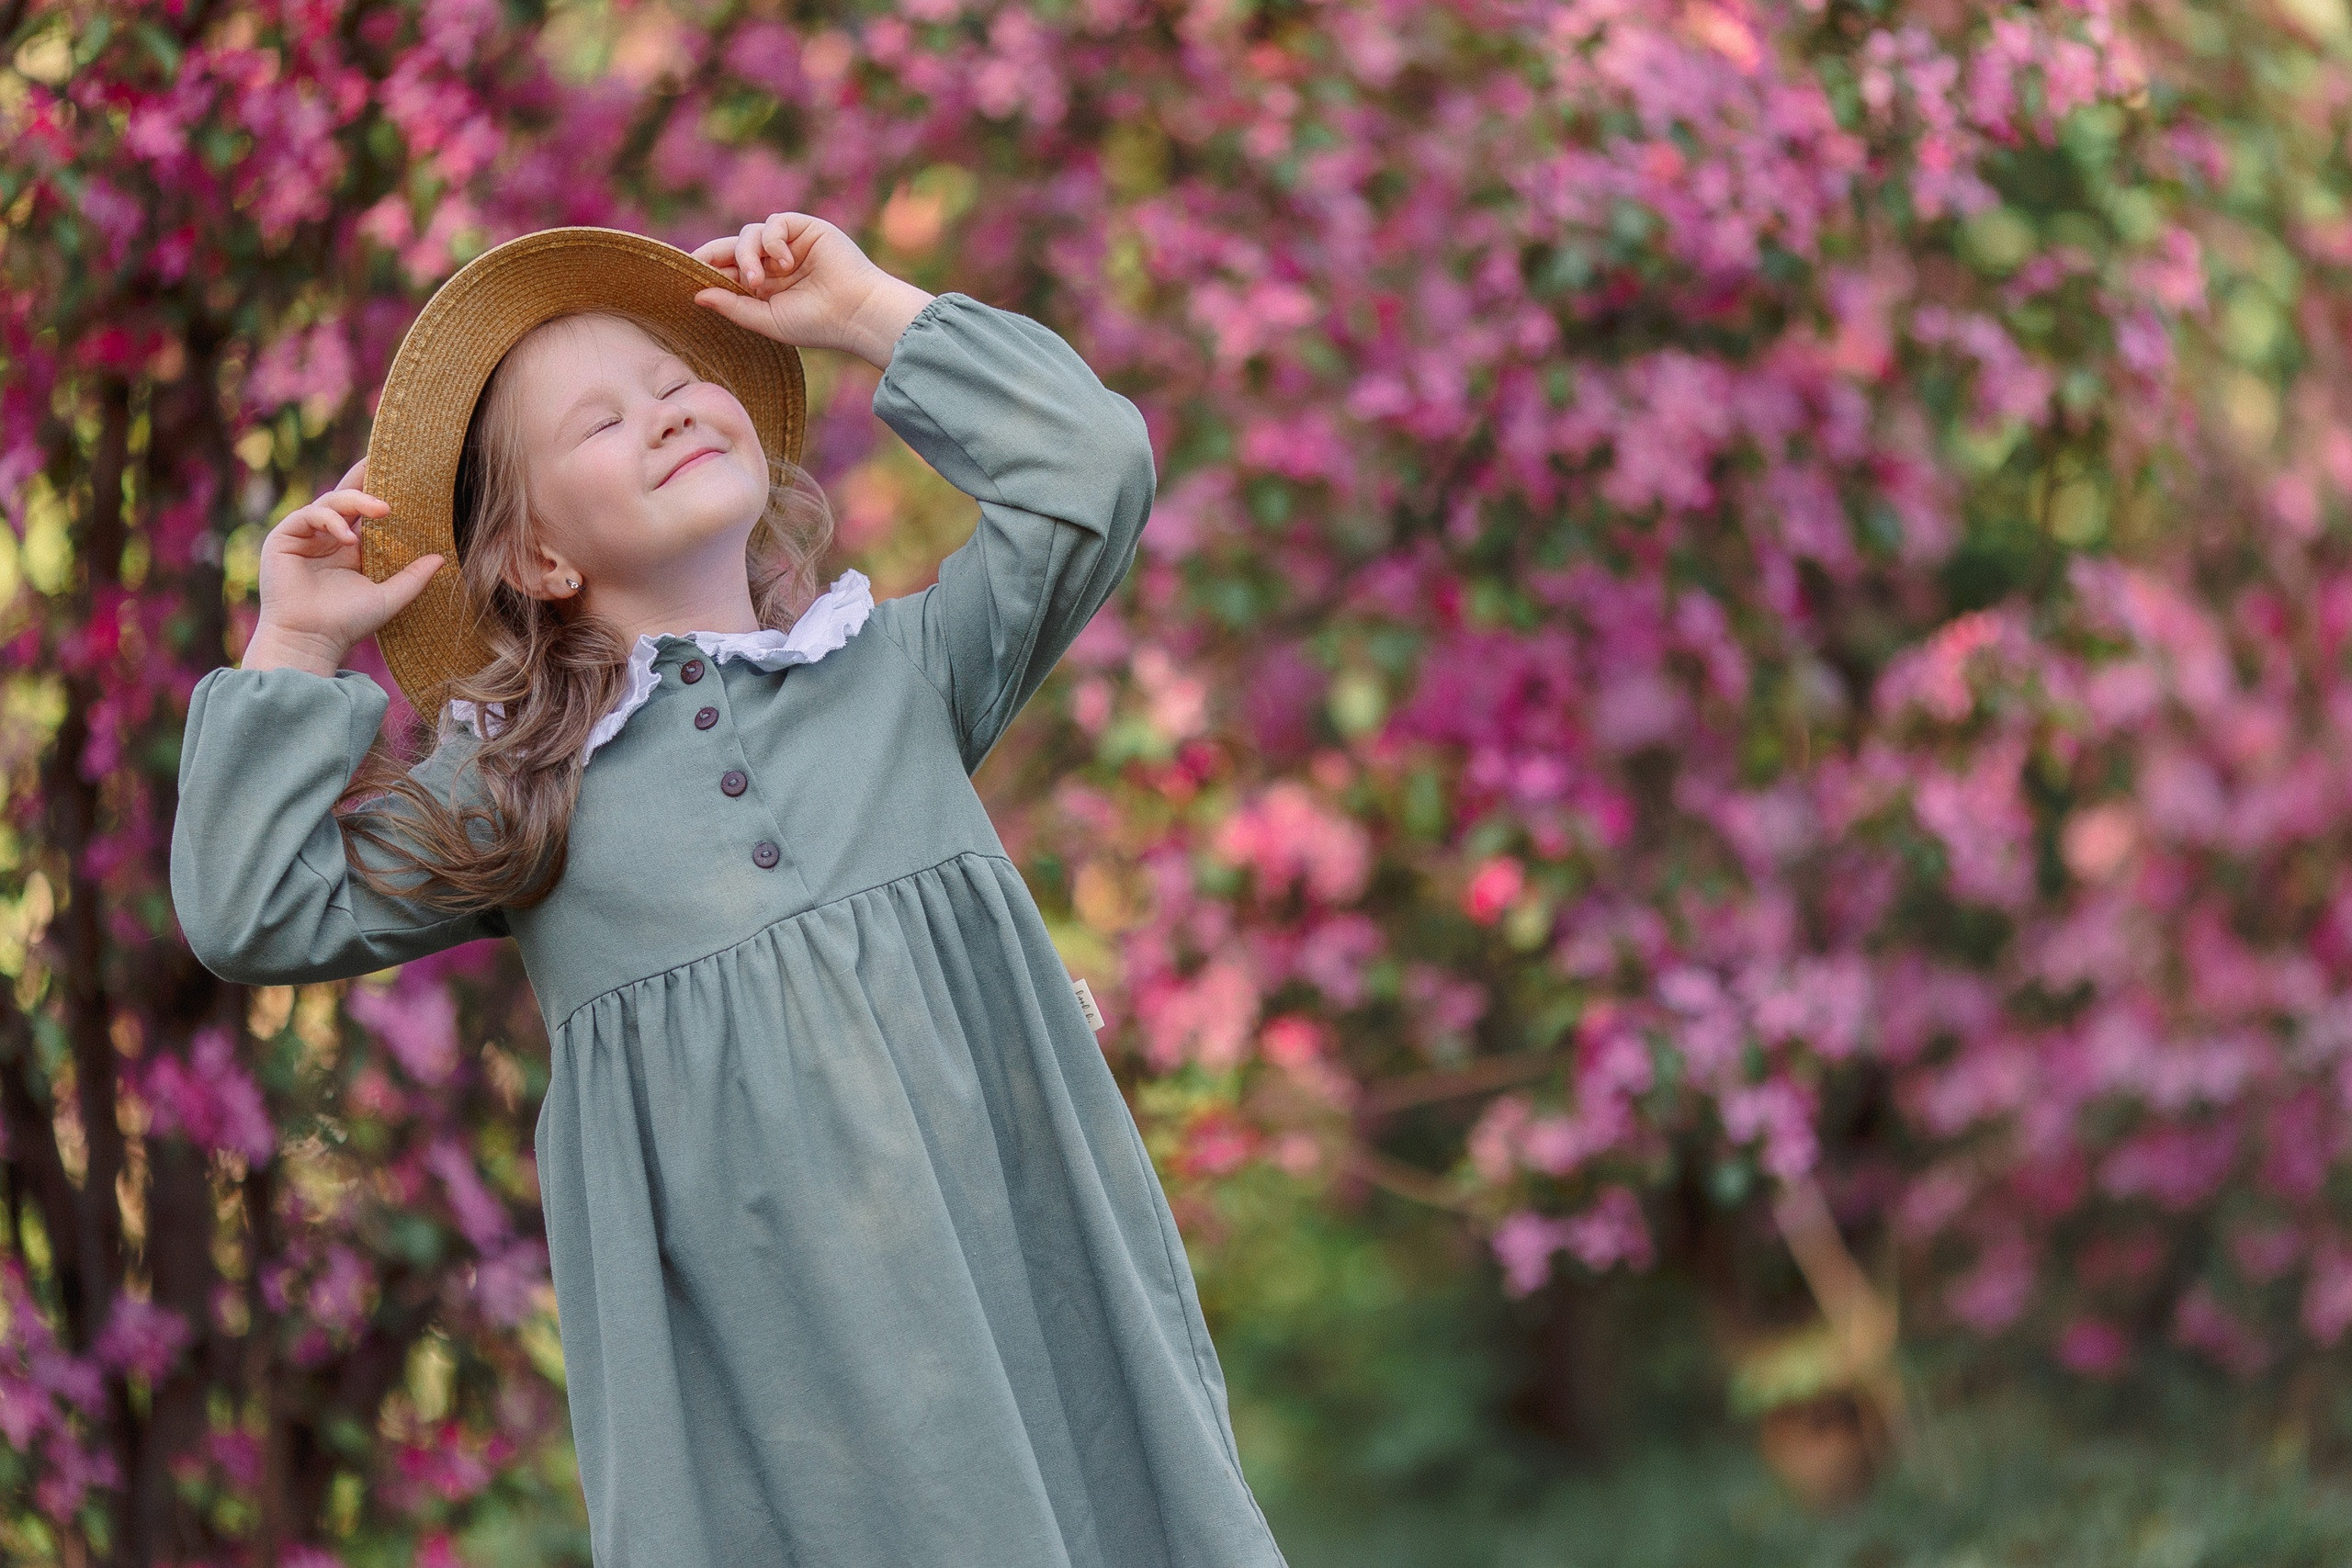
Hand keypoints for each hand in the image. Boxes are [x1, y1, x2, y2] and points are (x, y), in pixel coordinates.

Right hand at [241, 459, 442, 676]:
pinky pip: (309, 515)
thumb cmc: (348, 622)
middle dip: (364, 477)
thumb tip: (442, 558)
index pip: (365, 510)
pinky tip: (349, 539)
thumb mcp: (389, 597)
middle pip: (345, 495)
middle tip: (389, 467)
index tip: (403, 473)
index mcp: (350, 547)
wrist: (311, 639)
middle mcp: (327, 537)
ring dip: (356, 501)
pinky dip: (331, 521)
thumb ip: (414, 577)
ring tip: (383, 511)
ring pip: (330, 502)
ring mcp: (304, 536)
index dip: (379, 490)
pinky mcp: (284, 538)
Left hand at [689, 212, 934, 370]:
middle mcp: (773, 262)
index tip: (686, 273)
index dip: (706, 266)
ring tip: (758, 281)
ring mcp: (789, 243)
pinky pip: (774, 223)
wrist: (856, 313)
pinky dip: (772, 241)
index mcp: (764, 284)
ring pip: (749, 234)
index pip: (726, 267)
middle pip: (732, 246)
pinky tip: (785, 263)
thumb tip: (695, 294)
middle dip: (718, 257)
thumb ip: (732, 306)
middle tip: (706, 269)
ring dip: (747, 255)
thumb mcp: (766, 320)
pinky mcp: (804, 228)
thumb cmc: (816, 323)